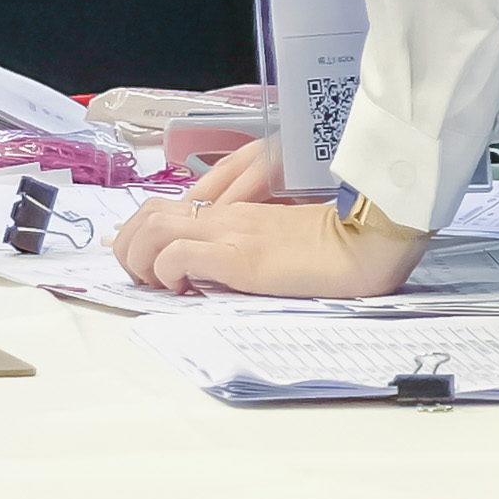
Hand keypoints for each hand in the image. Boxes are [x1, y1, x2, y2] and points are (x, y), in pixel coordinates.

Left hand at [112, 161, 425, 298]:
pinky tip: (182, 289)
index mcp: (234, 212)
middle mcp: (225, 216)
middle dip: (128, 247)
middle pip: (146, 214)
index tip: (135, 262)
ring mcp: (231, 233)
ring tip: (157, 285)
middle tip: (141, 278)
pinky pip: (179, 256)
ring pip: (152, 231)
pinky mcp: (240, 255)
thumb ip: (247, 245)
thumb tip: (212, 270)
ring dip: (140, 259)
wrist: (370, 238)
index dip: (137, 234)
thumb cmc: (336, 244)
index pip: (165, 208)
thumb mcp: (280, 242)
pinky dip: (166, 274)